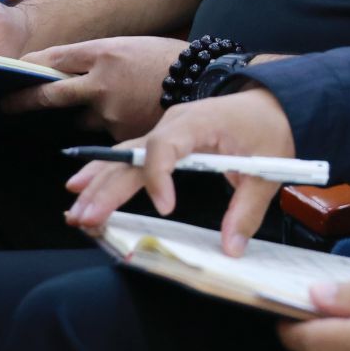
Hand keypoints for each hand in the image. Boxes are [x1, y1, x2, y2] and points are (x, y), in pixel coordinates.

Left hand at [4, 37, 182, 138]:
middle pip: (49, 93)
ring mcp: (110, 110)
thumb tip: (67, 72)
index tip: (12, 73)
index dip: (28, 66)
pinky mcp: (121, 133)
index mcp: (103, 51)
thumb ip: (99, 60)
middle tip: (6, 104)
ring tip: (116, 105)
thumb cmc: (170, 60)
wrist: (205, 82)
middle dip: (23, 100)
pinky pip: (106, 133)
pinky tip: (133, 116)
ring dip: (87, 114)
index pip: (52, 58)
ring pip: (82, 117)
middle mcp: (100, 80)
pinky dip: (112, 126)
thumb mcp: (131, 46)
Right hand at [64, 89, 295, 251]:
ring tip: (76, 211)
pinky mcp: (163, 140)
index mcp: (200, 123)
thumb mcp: (267, 170)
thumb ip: (247, 210)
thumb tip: (231, 248)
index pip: (166, 146)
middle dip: (107, 188)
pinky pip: (130, 155)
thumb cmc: (269, 129)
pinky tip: (82, 187)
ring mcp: (165, 130)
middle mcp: (174, 124)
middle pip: (133, 155)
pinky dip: (105, 172)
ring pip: (124, 155)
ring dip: (98, 183)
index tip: (166, 208)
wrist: (273, 102)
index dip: (159, 177)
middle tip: (86, 218)